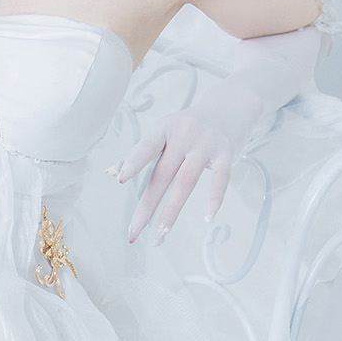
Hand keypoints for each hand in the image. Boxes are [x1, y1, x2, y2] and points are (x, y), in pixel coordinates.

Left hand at [116, 79, 260, 244]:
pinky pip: (221, 178)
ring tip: (160, 235)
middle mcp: (185, 133)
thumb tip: (110, 172)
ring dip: (171, 211)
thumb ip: (141, 152)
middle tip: (134, 231)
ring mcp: (207, 143)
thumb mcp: (165, 131)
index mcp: (165, 127)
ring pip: (186, 181)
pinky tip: (207, 218)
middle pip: (163, 174)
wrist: (231, 104)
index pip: (147, 146)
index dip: (133, 161)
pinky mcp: (227, 152)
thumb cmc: (190, 125)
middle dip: (147, 206)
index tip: (120, 179)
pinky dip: (215, 198)